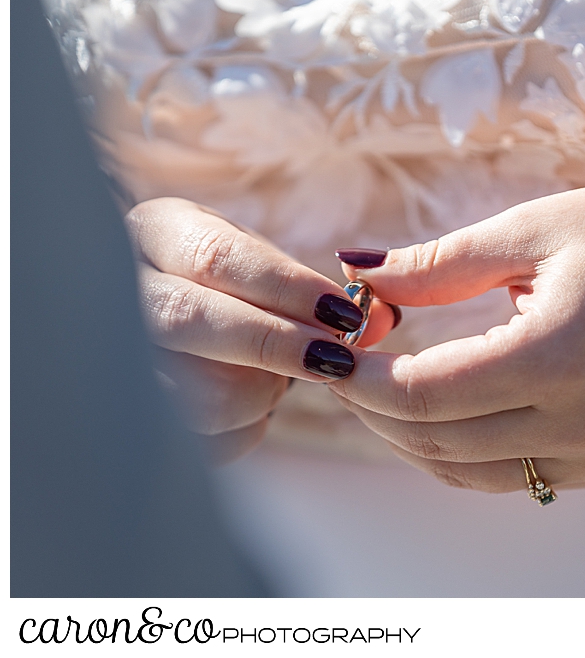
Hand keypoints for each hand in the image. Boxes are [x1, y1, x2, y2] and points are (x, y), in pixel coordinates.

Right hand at [125, 197, 397, 461]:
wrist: (166, 323)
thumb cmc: (231, 291)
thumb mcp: (265, 271)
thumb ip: (319, 293)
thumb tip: (383, 318)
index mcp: (158, 233)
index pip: (217, 257)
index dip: (286, 288)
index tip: (343, 314)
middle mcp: (118, 285)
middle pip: (188, 321)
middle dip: (274, 345)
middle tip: (335, 360)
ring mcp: (110, 355)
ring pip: (193, 393)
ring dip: (259, 393)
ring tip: (278, 379)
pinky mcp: (126, 417)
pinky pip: (198, 442)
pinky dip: (244, 430)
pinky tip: (252, 404)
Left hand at [330, 174, 584, 490]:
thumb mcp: (533, 229)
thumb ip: (438, 264)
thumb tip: (356, 273)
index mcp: (560, 355)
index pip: (422, 395)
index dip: (360, 379)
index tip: (330, 351)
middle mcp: (584, 422)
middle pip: (436, 441)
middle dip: (374, 408)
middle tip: (345, 365)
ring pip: (469, 471)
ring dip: (414, 438)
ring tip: (384, 388)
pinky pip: (515, 475)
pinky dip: (465, 451)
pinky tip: (447, 410)